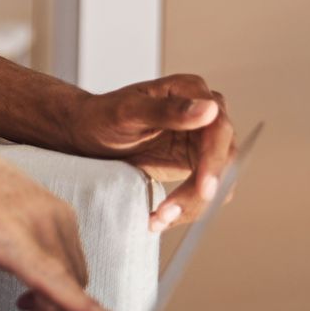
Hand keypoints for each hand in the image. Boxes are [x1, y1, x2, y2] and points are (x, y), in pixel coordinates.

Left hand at [0, 119, 113, 310]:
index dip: (79, 302)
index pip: (53, 275)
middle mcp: (40, 221)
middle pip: (68, 289)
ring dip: (54, 307)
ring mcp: (56, 214)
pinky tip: (28, 289)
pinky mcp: (61, 211)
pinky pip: (71, 258)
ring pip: (75, 277)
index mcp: (8, 234)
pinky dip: (58, 282)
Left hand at [64, 75, 235, 231]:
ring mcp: (201, 140)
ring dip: (192, 205)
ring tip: (157, 219)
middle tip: (169, 213)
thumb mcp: (127, 112)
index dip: (214, 162)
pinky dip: (186, 207)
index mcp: (192, 91)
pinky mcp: (194, 162)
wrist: (86, 132)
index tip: (204, 189)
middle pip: (223, 159)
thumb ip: (167, 111)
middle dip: (200, 192)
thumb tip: (209, 110)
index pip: (218, 130)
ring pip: (217, 180)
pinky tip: (160, 216)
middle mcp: (204, 114)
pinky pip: (202, 190)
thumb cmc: (101, 115)